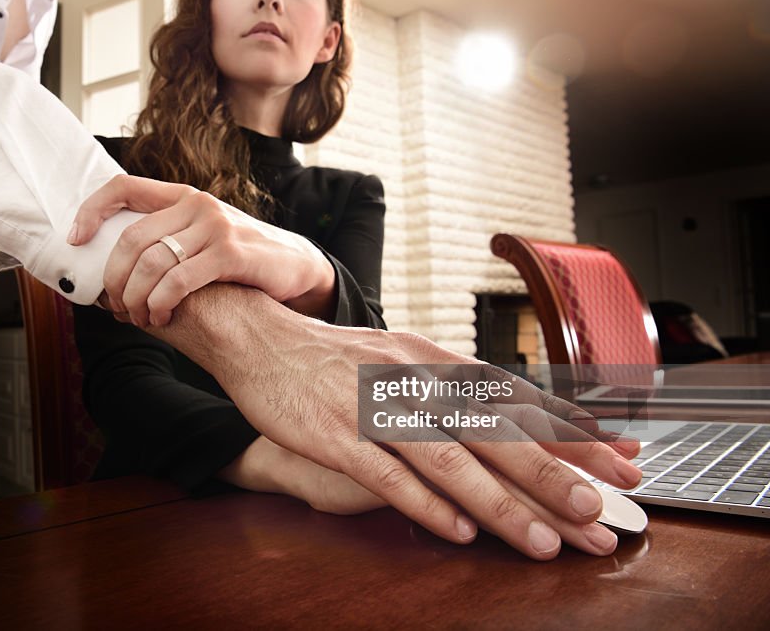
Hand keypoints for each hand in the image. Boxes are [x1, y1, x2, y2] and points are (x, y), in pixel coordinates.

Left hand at [68, 174, 334, 325]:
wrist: (295, 267)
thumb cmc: (240, 259)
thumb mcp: (203, 236)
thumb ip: (168, 239)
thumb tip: (115, 269)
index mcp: (183, 195)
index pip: (124, 186)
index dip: (91, 210)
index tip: (74, 239)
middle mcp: (197, 203)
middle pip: (131, 238)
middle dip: (114, 278)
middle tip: (115, 306)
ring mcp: (215, 226)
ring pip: (151, 263)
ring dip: (136, 299)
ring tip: (139, 318)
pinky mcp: (230, 253)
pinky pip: (178, 281)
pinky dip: (160, 304)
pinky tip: (162, 318)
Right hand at [148, 285, 642, 560]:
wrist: (262, 339)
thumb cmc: (338, 358)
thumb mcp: (402, 359)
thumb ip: (452, 388)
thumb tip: (511, 414)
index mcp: (435, 361)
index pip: (516, 398)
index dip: (570, 431)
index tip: (620, 460)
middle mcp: (413, 381)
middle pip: (494, 432)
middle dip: (552, 476)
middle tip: (600, 515)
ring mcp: (373, 407)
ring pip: (447, 459)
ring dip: (499, 503)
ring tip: (541, 542)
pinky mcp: (334, 434)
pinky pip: (386, 474)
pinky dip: (424, 504)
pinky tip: (457, 532)